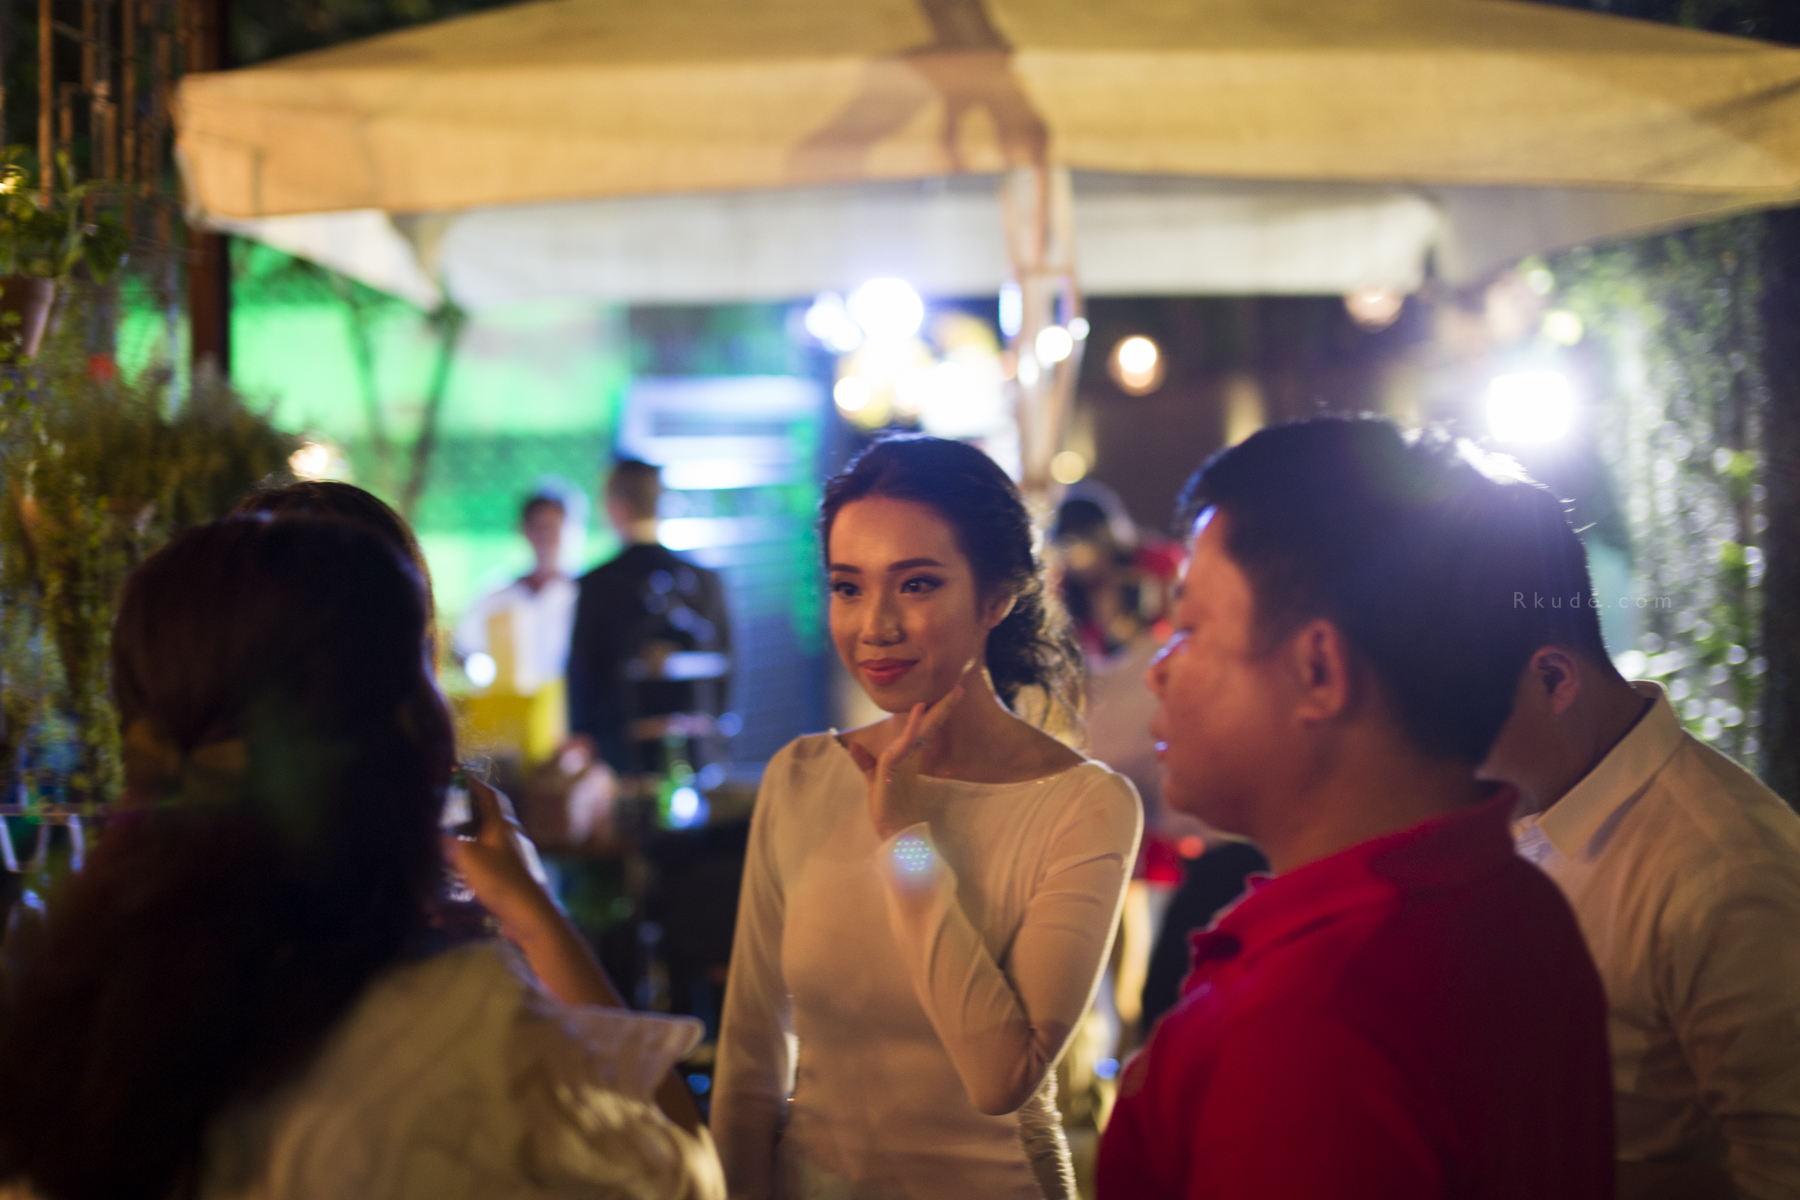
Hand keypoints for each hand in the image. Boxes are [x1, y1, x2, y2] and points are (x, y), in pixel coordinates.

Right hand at [443, 777, 556, 935]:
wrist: (532, 919)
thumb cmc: (503, 882)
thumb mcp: (469, 857)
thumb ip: (449, 843)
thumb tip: (436, 835)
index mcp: (502, 827)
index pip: (490, 796)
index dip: (473, 784)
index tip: (455, 777)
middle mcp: (509, 841)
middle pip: (485, 823)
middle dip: (461, 822)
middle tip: (438, 823)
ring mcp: (510, 864)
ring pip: (479, 856)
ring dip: (456, 862)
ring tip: (434, 868)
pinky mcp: (508, 887)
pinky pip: (478, 886)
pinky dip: (457, 897)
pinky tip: (438, 915)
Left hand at [842, 662, 972, 840]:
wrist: (892, 831)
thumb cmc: (885, 809)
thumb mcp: (872, 779)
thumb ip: (865, 762)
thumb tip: (854, 746)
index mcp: (906, 756)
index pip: (921, 729)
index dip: (932, 712)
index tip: (944, 695)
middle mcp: (910, 755)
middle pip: (929, 725)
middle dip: (943, 707)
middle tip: (960, 686)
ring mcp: (906, 758)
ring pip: (923, 729)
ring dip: (938, 709)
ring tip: (953, 691)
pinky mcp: (897, 764)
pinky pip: (907, 741)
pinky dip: (913, 725)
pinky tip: (919, 710)